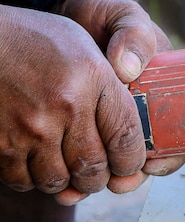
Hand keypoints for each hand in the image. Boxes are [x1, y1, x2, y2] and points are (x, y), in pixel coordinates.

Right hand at [0, 5, 146, 203]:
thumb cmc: (36, 40)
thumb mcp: (85, 46)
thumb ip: (115, 83)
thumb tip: (134, 125)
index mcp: (93, 78)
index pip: (126, 137)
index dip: (132, 161)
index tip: (128, 164)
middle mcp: (65, 105)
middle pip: (94, 169)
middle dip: (99, 177)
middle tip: (97, 172)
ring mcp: (30, 127)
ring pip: (59, 181)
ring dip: (66, 180)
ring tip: (66, 165)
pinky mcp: (0, 143)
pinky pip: (23, 180)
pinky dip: (32, 178)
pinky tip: (36, 160)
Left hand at [57, 0, 184, 198]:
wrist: (72, 12)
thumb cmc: (108, 14)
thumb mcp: (126, 17)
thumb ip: (133, 36)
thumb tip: (129, 69)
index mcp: (166, 92)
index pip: (181, 134)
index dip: (171, 156)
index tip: (153, 164)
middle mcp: (143, 111)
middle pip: (148, 157)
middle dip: (133, 175)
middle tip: (117, 183)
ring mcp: (112, 119)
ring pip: (115, 162)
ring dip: (103, 180)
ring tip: (82, 188)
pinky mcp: (85, 122)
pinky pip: (86, 154)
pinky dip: (76, 171)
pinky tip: (63, 181)